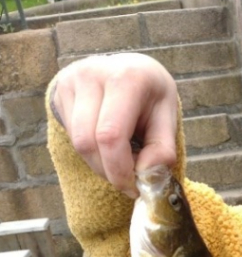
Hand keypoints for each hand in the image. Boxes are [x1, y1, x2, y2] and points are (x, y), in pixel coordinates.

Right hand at [51, 53, 178, 196]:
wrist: (131, 69)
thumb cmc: (152, 97)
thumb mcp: (168, 120)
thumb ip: (162, 150)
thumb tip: (146, 176)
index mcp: (127, 78)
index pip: (111, 135)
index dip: (119, 170)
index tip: (133, 187)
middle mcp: (94, 73)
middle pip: (88, 142)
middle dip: (108, 171)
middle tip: (128, 181)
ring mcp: (72, 79)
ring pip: (77, 142)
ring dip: (99, 164)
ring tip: (120, 160)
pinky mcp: (60, 90)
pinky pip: (70, 135)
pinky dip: (91, 152)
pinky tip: (106, 145)